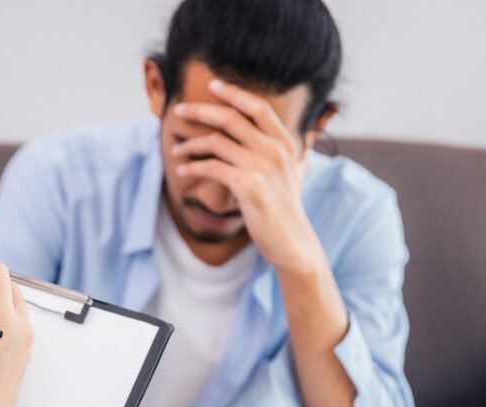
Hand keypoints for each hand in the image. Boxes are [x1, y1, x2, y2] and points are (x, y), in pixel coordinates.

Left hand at [172, 79, 323, 275]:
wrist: (292, 241)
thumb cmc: (288, 209)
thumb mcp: (299, 174)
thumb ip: (299, 154)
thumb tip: (308, 142)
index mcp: (286, 142)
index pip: (258, 107)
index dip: (234, 93)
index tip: (213, 85)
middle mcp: (275, 150)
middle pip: (231, 118)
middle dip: (201, 110)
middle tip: (180, 110)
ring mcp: (262, 167)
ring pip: (216, 142)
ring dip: (191, 144)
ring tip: (177, 151)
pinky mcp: (247, 186)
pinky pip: (211, 168)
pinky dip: (193, 167)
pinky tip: (183, 171)